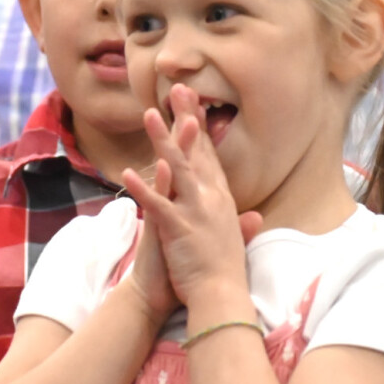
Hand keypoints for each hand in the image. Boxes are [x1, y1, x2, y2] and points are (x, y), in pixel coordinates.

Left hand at [122, 84, 262, 304]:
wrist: (221, 294)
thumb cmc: (225, 267)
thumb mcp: (236, 238)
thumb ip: (242, 221)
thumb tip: (255, 215)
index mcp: (221, 198)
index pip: (208, 156)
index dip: (199, 128)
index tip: (193, 105)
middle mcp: (211, 197)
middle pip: (195, 151)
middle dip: (185, 118)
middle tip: (176, 89)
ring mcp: (196, 210)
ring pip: (178, 168)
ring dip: (163, 140)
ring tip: (149, 115)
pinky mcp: (179, 227)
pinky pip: (158, 204)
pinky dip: (144, 188)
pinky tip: (127, 173)